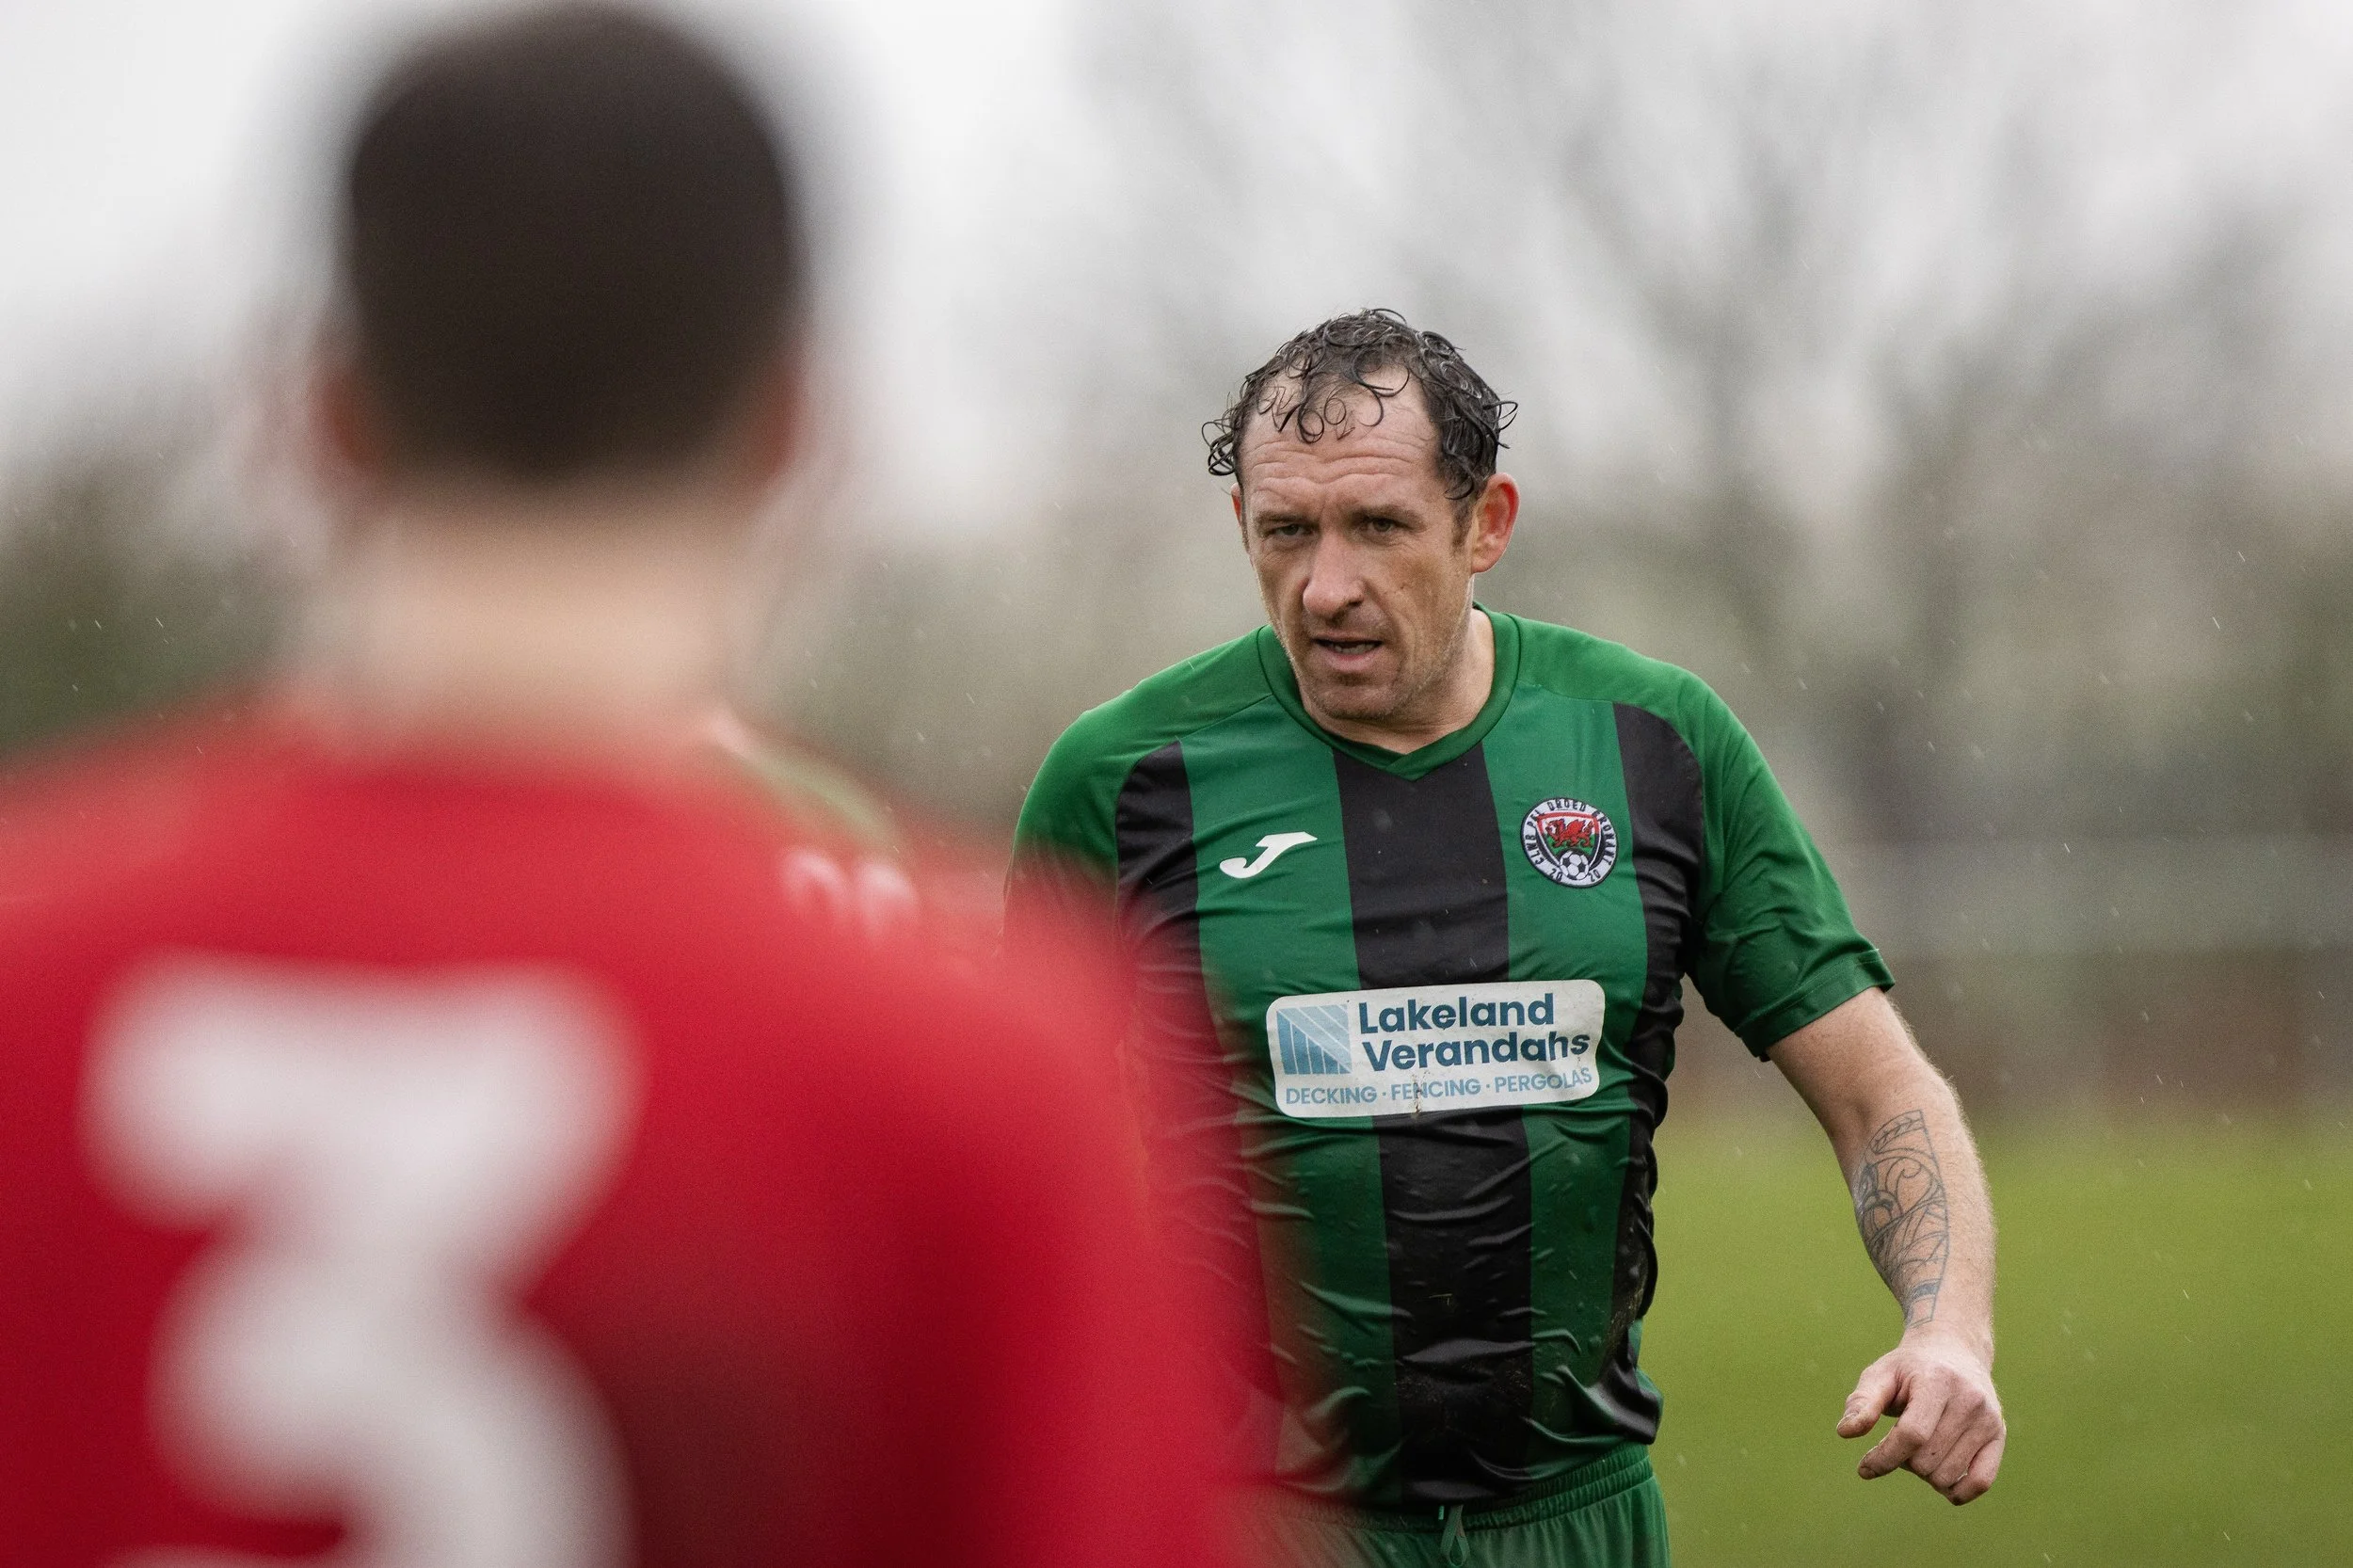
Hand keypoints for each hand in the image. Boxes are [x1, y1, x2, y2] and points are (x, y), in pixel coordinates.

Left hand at [1837, 1328, 2004, 1503]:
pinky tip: (1940, 1482)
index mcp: (1937, 1381)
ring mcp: (1988, 1419)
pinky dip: (1957, 1491)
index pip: (1911, 1434)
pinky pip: (1980, 1482)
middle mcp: (1969, 1400)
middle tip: (1898, 1442)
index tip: (1864, 1468)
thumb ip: (1862, 1402)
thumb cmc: (1909, 1368)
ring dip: (1924, 1474)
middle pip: (1926, 1459)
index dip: (1884, 1458)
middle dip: (1901, 1461)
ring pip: (1948, 1475)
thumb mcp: (1880, 1375)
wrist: (1954, 1350)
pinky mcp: (1998, 1435)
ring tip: (1918, 1449)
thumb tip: (1845, 1432)